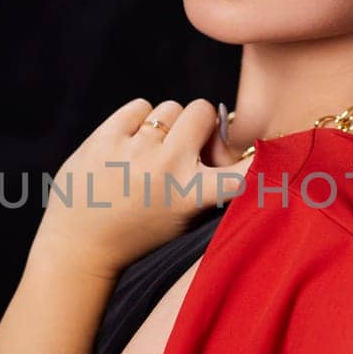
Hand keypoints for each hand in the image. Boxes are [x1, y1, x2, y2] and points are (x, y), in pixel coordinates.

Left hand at [29, 97, 254, 278]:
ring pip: (170, 107)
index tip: (272, 157)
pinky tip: (128, 148)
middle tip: (186, 147)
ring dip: (166, 125)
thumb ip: (211, 181)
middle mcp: (166, 168)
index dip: (261, 157)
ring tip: (149, 155)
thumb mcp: (185, 218)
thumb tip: (223, 129)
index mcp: (192, 195)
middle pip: (202, 111)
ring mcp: (133, 151)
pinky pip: (139, 106)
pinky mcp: (103, 139)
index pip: (244, 168)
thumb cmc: (141, 231)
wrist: (80, 247)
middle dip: (198, 125)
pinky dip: (138, 121)